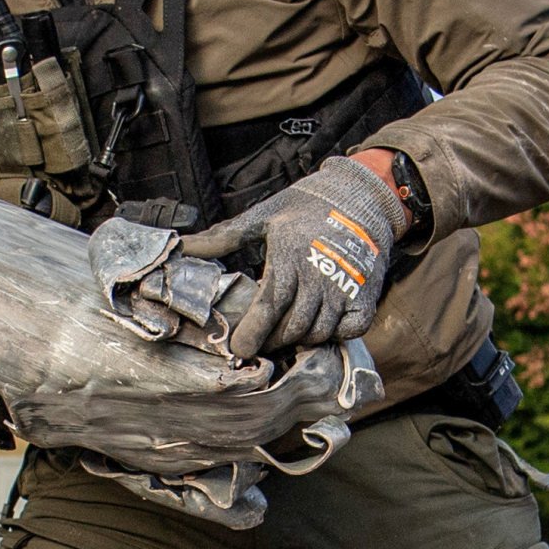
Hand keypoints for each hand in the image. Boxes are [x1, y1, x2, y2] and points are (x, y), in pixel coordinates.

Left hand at [180, 155, 403, 352]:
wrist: (359, 198)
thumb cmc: (304, 208)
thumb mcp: (263, 217)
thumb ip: (223, 237)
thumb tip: (182, 245)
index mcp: (290, 256)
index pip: (269, 305)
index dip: (252, 332)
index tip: (238, 350)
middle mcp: (320, 275)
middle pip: (291, 326)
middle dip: (270, 341)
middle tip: (256, 345)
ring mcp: (346, 288)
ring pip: (317, 332)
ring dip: (297, 340)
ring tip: (282, 336)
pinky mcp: (366, 297)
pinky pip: (347, 331)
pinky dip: (332, 336)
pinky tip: (316, 326)